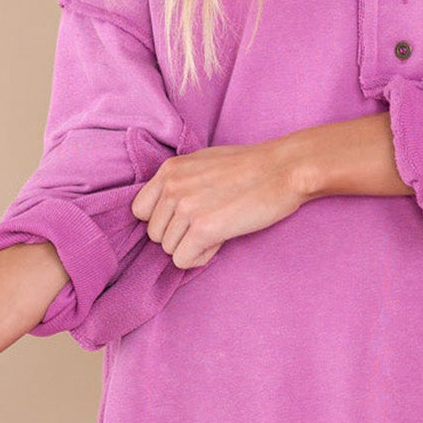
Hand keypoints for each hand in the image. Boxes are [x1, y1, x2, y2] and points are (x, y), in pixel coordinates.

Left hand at [131, 137, 305, 269]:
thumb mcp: (204, 162)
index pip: (139, 211)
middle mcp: (172, 187)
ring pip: (168, 250)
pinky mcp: (202, 229)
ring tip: (219, 229)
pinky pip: (183, 260)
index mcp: (169, 170)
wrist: (283, 170)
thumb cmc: (251, 166)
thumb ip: (180, 182)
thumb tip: (169, 209)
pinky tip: (221, 240)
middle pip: (154, 234)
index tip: (186, 218)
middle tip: (210, 223)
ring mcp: (186, 208)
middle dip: (179, 236)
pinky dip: (201, 257)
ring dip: (192, 246)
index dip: (163, 220)